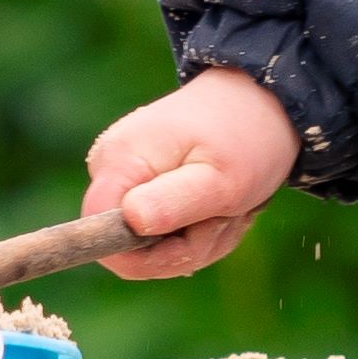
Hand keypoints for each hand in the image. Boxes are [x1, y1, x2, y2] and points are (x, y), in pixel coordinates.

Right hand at [83, 67, 300, 279]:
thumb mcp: (222, 178)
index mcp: (120, 161)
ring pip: (150, 249)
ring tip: (230, 207)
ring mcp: (125, 180)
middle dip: (185, 248)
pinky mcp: (141, 190)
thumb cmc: (245, 137)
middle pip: (129, 249)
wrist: (259, 104)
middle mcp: (111, 169)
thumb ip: (174, 202)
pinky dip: (198, 234)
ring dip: (200, 240)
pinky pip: (162, 239)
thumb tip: (131, 221)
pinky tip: (221, 208)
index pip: (99, 234)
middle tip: (227, 216)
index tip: (192, 236)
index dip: (144, 254)